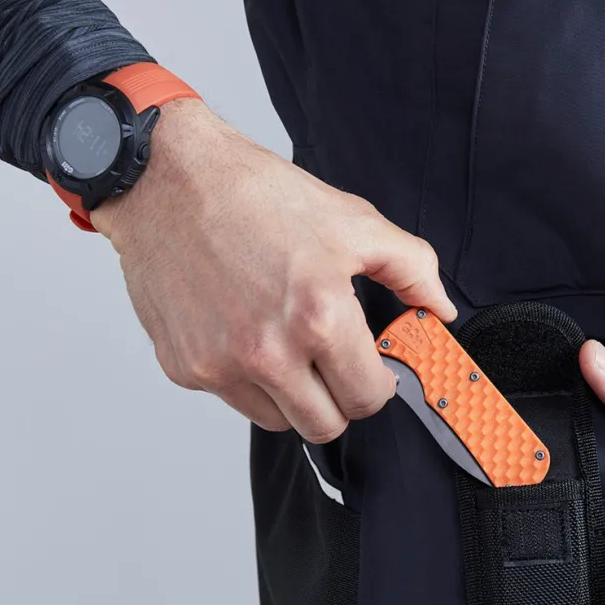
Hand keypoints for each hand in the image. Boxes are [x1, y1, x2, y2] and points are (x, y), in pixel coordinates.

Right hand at [92, 99, 455, 441]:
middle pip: (326, 426)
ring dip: (294, 397)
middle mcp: (268, 352)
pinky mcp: (186, 369)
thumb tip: (439, 308)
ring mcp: (222, 366)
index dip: (379, 384)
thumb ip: (412, 269)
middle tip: (336, 363)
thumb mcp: (353, 222)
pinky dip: (248, 380)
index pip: (369, 399)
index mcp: (318, 318)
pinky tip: (247, 333)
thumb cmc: (256, 196)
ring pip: (280, 422)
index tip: (374, 368)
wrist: (165, 178)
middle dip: (340, 400)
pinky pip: (235, 400)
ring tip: (289, 345)